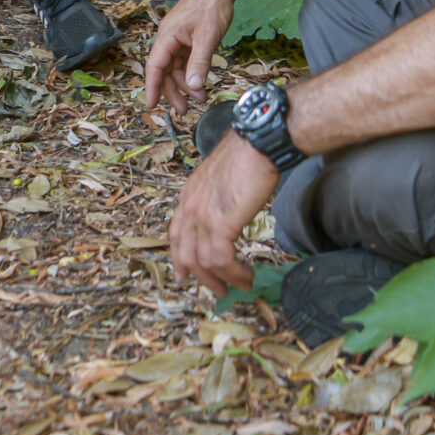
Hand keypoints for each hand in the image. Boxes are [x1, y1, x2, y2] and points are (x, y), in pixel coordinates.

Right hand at [145, 0, 236, 111]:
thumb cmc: (212, 5)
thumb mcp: (208, 37)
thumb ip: (199, 63)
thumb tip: (192, 85)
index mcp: (167, 36)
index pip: (154, 66)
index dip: (152, 87)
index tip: (152, 105)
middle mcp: (169, 37)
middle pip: (165, 70)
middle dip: (173, 91)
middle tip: (184, 110)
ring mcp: (178, 37)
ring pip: (176, 66)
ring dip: (186, 83)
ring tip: (200, 98)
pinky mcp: (188, 36)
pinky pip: (185, 59)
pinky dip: (192, 72)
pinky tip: (201, 82)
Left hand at [170, 134, 280, 292]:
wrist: (258, 144)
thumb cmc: (249, 154)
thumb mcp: (223, 178)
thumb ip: (218, 197)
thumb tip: (230, 213)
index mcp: (189, 195)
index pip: (176, 233)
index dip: (180, 257)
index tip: (185, 274)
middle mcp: (190, 206)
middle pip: (185, 253)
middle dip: (201, 277)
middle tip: (218, 290)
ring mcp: (202, 216)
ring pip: (203, 261)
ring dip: (222, 279)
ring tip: (239, 286)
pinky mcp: (219, 224)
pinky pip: (220, 260)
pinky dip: (234, 273)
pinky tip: (246, 276)